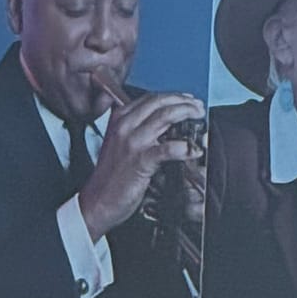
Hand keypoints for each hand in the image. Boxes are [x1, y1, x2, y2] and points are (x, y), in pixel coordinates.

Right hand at [77, 91, 205, 240]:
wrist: (97, 201)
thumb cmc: (110, 176)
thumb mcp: (119, 143)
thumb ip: (137, 129)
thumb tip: (164, 123)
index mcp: (119, 119)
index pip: (150, 98)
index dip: (173, 96)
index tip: (188, 100)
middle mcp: (125, 126)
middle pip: (160, 103)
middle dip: (184, 102)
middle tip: (198, 108)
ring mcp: (132, 143)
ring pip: (165, 117)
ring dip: (186, 114)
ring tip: (199, 118)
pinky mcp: (140, 161)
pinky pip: (167, 148)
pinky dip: (184, 147)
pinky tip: (193, 150)